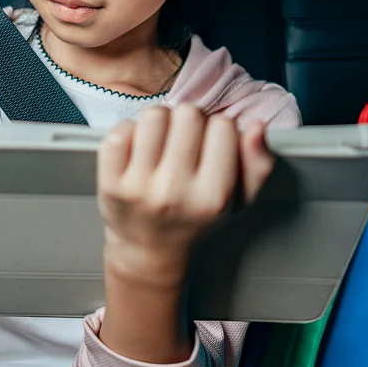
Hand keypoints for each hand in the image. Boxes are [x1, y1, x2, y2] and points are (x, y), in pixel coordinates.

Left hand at [96, 104, 274, 288]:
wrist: (150, 252)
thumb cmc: (196, 220)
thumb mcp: (239, 200)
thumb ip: (257, 164)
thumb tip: (256, 126)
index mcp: (213, 196)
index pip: (224, 126)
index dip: (219, 129)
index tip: (211, 144)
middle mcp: (175, 192)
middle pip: (188, 114)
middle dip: (188, 121)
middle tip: (184, 142)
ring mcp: (139, 188)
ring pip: (154, 115)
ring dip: (159, 122)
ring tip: (161, 142)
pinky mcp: (110, 183)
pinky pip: (121, 130)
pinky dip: (129, 132)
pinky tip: (137, 149)